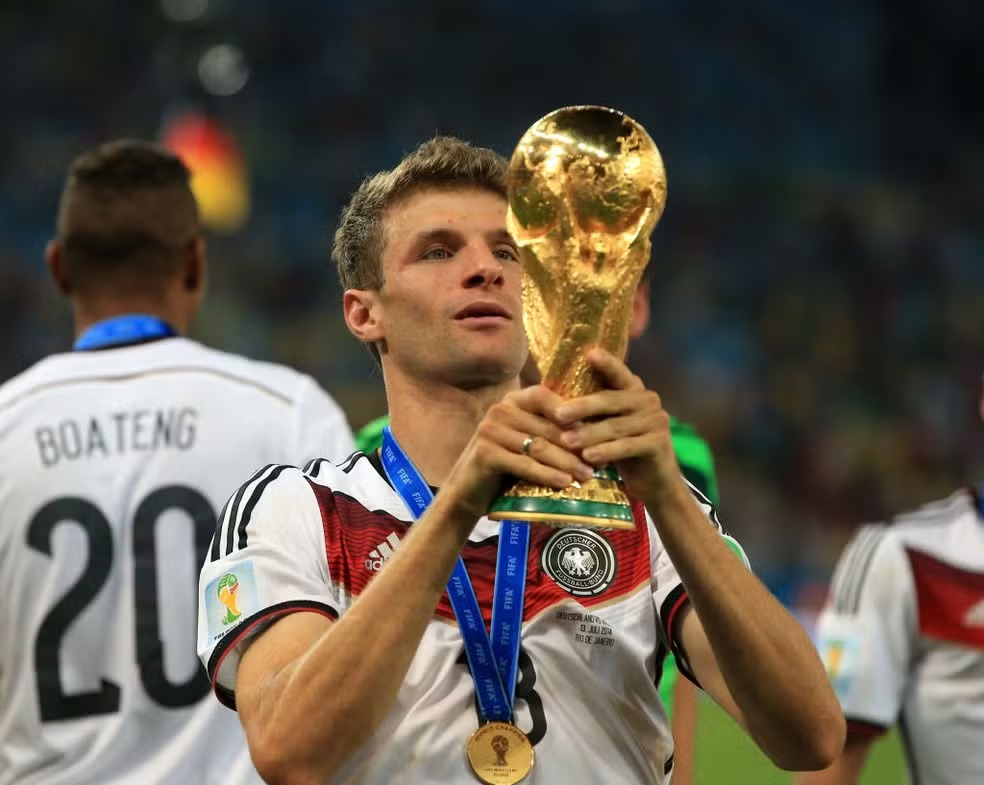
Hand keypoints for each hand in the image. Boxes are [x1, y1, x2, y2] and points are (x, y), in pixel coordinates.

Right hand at [442, 385, 594, 521]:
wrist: (468, 490)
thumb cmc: (505, 464)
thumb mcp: (526, 440)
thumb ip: (549, 430)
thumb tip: (594, 432)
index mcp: (513, 400)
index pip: (544, 395)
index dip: (570, 410)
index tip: (595, 428)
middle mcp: (500, 410)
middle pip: (547, 426)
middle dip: (576, 445)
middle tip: (599, 462)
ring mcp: (490, 430)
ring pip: (538, 446)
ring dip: (566, 462)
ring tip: (587, 475)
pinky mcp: (486, 453)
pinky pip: (524, 464)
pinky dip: (547, 474)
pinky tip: (564, 483)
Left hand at [554, 348, 680, 500]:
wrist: (654, 479)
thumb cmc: (622, 446)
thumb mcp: (608, 422)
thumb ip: (593, 408)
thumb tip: (550, 395)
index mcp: (634, 389)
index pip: (618, 372)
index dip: (606, 362)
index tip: (588, 353)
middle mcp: (648, 400)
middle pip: (611, 400)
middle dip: (582, 407)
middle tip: (558, 414)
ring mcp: (656, 421)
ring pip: (616, 426)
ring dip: (589, 434)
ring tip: (566, 441)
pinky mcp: (658, 443)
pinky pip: (627, 446)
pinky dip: (606, 452)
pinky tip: (588, 457)